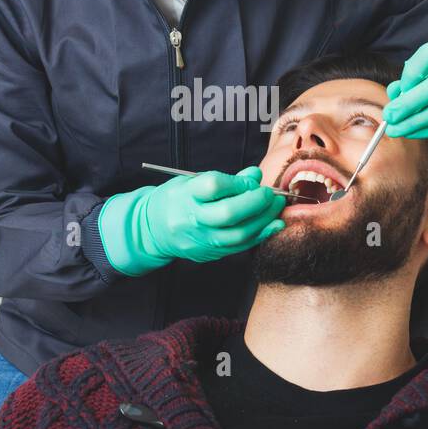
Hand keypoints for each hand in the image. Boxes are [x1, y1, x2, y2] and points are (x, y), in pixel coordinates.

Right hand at [99, 166, 285, 274]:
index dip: (239, 182)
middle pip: (229, 213)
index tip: (251, 179)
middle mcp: (191, 219)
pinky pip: (239, 247)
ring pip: (238, 234)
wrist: (152, 229)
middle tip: (270, 194)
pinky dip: (260, 236)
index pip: (214, 186)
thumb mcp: (192, 181)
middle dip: (256, 202)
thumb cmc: (177, 199)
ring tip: (275, 207)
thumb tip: (255, 175)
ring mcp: (200, 239)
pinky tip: (273, 225)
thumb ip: (227, 179)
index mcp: (185, 195)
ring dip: (263, 220)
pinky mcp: (208, 253)